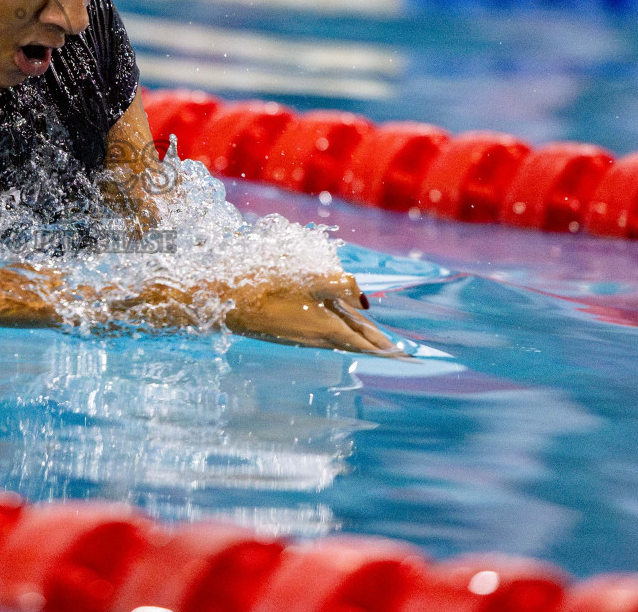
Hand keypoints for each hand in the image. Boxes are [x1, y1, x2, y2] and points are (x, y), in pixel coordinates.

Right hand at [225, 270, 396, 353]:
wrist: (228, 304)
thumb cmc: (269, 287)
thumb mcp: (311, 278)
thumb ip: (344, 285)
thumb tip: (365, 301)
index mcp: (328, 328)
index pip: (368, 343)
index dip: (389, 350)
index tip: (409, 359)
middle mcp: (319, 337)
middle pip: (356, 340)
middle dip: (378, 345)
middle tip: (399, 353)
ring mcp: (304, 336)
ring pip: (342, 337)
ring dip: (361, 339)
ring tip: (376, 341)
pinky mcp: (291, 330)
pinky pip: (326, 333)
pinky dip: (342, 332)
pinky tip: (339, 326)